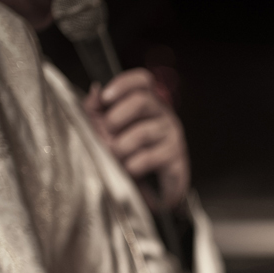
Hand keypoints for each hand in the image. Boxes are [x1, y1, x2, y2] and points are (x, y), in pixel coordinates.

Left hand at [83, 69, 189, 210]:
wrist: (148, 192)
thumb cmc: (126, 155)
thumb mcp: (104, 129)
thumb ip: (96, 109)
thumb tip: (96, 89)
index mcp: (146, 103)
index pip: (142, 80)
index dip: (123, 84)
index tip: (105, 98)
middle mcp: (163, 115)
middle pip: (141, 101)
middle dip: (115, 119)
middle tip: (106, 134)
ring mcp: (173, 136)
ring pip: (142, 132)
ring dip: (120, 147)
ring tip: (115, 156)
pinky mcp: (177, 159)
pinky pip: (149, 157)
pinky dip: (133, 165)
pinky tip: (130, 170)